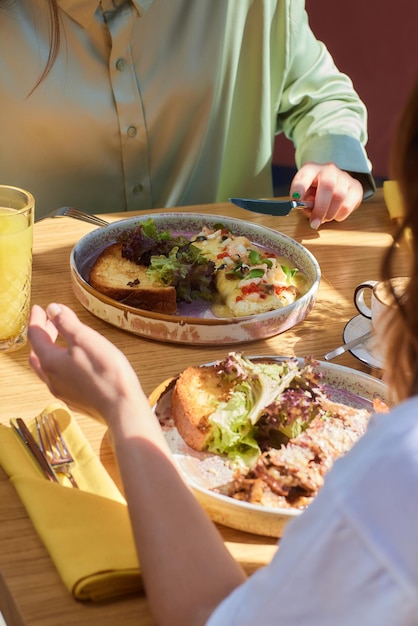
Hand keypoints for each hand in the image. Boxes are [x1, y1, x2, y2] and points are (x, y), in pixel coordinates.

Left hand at [28, 303, 144, 423]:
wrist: (122, 407)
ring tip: (58, 340)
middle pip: (39, 353)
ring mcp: (63, 392)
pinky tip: (73, 363)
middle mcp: (51, 379)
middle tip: (49, 320)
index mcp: (50, 362)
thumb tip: (52, 309)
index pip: (35, 336)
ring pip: (47, 368)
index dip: (36, 319)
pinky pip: (60, 379)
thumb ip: (66, 323)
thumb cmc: (106, 372)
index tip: (39, 308)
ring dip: (49, 351)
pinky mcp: (76, 400)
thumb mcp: (85, 339)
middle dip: (43, 334)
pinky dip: (60, 364)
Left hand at [290, 162, 362, 228]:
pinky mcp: (356, 187)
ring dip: (329, 214)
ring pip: (339, 196)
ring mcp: (344, 177)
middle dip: (320, 209)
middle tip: (314, 223)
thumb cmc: (315, 192)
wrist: (333, 184)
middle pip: (328, 186)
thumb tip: (309, 209)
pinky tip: (334, 215)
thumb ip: (303, 202)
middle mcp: (328, 169)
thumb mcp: (304, 196)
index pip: (304, 176)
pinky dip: (340, 215)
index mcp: (311, 169)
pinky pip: (348, 205)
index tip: (296, 199)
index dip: (299, 188)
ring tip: (323, 219)